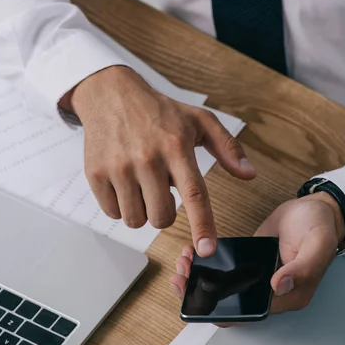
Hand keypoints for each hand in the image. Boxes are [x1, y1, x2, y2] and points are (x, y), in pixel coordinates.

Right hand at [64, 66, 255, 255]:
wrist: (110, 94)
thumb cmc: (159, 111)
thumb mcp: (199, 120)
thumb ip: (227, 147)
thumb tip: (249, 174)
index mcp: (177, 146)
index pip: (194, 194)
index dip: (202, 226)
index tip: (207, 250)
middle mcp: (147, 158)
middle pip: (162, 216)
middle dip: (165, 212)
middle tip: (161, 189)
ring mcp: (118, 167)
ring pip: (136, 220)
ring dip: (142, 210)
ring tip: (141, 184)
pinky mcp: (95, 174)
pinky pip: (113, 213)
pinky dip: (120, 205)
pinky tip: (123, 182)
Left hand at [170, 192, 344, 313]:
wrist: (315, 209)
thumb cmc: (321, 228)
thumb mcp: (317, 245)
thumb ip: (302, 269)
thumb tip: (277, 286)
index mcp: (288, 297)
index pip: (247, 314)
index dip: (218, 309)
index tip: (195, 290)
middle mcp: (271, 292)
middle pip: (230, 304)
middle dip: (201, 292)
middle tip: (181, 274)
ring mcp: (258, 277)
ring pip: (224, 287)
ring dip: (199, 277)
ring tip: (184, 261)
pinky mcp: (250, 262)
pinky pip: (225, 269)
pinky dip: (207, 264)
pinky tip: (193, 253)